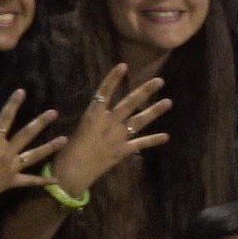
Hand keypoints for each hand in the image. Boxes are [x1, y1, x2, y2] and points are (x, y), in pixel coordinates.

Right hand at [0, 90, 68, 210]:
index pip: (4, 119)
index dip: (13, 105)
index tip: (21, 92)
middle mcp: (6, 153)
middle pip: (26, 135)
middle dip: (40, 122)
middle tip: (54, 112)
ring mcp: (11, 168)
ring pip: (34, 155)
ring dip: (50, 147)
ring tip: (64, 139)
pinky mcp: (12, 182)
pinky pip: (30, 181)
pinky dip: (43, 181)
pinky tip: (57, 180)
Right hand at [49, 64, 172, 191]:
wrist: (70, 173)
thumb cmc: (68, 151)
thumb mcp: (80, 129)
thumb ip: (95, 120)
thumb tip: (104, 113)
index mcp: (93, 115)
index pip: (104, 91)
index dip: (113, 78)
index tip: (123, 65)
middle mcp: (108, 122)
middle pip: (129, 103)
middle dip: (145, 91)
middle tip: (160, 80)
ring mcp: (117, 136)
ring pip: (139, 120)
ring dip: (154, 111)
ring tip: (168, 102)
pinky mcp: (122, 151)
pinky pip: (140, 143)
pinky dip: (153, 140)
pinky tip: (166, 136)